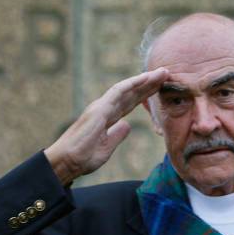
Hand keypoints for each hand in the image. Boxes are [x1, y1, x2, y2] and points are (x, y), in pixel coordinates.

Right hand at [44, 68, 169, 184]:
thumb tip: (128, 125)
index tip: (160, 88)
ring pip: (127, 89)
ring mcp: (101, 107)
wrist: (67, 161)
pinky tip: (146, 78)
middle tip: (166, 74)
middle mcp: (104, 109)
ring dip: (145, 80)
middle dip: (149, 84)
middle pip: (131, 94)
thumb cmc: (82, 157)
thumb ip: (117, 135)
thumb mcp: (107, 147)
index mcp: (106, 118)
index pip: (129, 103)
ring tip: (162, 73)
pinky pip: (118, 92)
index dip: (145, 95)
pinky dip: (132, 84)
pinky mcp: (99, 109)